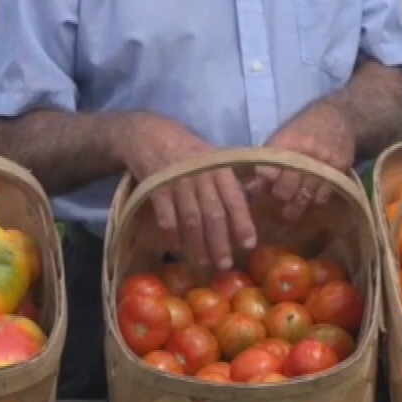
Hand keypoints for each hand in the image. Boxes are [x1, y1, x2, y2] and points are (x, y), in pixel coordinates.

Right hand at [119, 116, 256, 271]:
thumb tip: (247, 209)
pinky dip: (173, 236)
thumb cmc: (189, 153)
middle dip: (221, 243)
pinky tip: (178, 249)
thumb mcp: (214, 159)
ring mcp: (178, 183)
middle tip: (225, 265)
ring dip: (199, 245)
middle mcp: (201, 177)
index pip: (235, 200)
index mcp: (220, 170)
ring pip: (192, 221)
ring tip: (205, 263)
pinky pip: (167, 218)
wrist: (152, 136)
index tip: (249, 245)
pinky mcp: (157, 189)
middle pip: (214, 215)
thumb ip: (229, 182)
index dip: (242, 224)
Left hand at [253, 100, 355, 222]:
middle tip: (279, 200)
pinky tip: (310, 199)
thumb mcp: (282, 136)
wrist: (339, 116)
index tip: (260, 191)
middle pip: (287, 188)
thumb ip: (268, 161)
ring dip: (296, 205)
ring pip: (306, 196)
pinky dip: (314, 201)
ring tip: (290, 210)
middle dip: (281, 197)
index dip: (264, 184)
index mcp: (286, 142)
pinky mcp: (339, 170)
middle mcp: (305, 152)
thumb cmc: (304, 128)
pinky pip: (324, 195)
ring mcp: (324, 162)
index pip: (270, 170)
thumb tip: (251, 189)